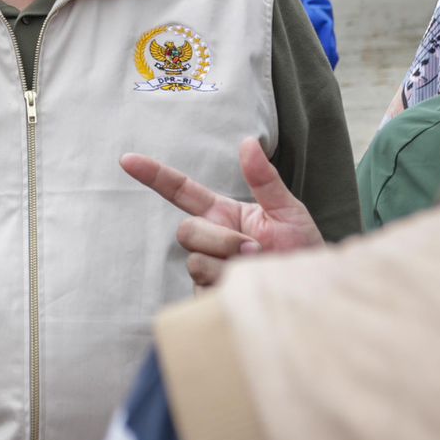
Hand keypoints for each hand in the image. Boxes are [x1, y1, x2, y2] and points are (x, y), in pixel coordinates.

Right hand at [121, 139, 323, 286]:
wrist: (312, 294)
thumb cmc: (302, 249)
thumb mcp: (288, 210)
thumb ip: (265, 180)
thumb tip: (247, 142)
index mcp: (223, 213)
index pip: (181, 191)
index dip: (154, 175)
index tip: (127, 160)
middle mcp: (211, 240)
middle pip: (186, 232)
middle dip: (219, 239)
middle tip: (255, 249)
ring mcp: (207, 269)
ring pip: (194, 261)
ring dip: (227, 264)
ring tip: (255, 269)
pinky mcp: (207, 297)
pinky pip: (202, 289)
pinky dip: (227, 287)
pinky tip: (245, 288)